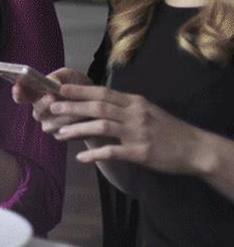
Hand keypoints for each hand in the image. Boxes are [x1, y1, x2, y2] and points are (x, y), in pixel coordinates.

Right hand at [13, 67, 91, 134]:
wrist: (100, 103)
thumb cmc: (79, 87)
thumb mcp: (69, 75)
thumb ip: (58, 76)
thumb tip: (49, 81)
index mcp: (38, 95)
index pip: (22, 96)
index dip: (18, 93)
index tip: (18, 87)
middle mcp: (40, 111)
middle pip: (37, 112)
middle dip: (44, 104)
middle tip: (52, 97)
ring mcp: (49, 125)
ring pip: (51, 124)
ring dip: (64, 116)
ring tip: (77, 108)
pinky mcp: (61, 135)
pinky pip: (64, 133)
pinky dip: (74, 126)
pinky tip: (83, 119)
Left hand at [50, 84, 207, 174]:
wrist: (194, 148)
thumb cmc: (167, 129)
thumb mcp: (147, 110)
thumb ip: (124, 106)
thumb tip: (97, 102)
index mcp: (134, 102)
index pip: (103, 92)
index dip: (80, 90)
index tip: (60, 88)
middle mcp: (134, 114)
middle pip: (98, 106)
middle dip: (72, 106)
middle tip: (52, 108)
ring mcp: (137, 133)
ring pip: (101, 126)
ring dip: (78, 129)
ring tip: (59, 133)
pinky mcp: (140, 153)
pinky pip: (112, 152)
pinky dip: (95, 154)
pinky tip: (82, 158)